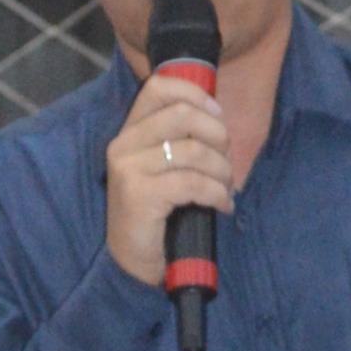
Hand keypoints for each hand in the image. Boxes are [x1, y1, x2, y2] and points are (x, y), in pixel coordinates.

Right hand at [105, 72, 231, 286]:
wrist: (133, 263)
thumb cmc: (157, 214)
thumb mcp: (165, 168)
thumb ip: (181, 140)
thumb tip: (218, 118)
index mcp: (129, 132)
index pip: (159, 87)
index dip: (196, 94)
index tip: (217, 116)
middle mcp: (123, 145)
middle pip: (183, 114)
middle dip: (218, 135)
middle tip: (227, 161)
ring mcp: (128, 170)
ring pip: (194, 151)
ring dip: (222, 172)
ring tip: (226, 189)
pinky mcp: (139, 195)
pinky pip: (194, 183)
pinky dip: (218, 194)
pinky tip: (223, 206)